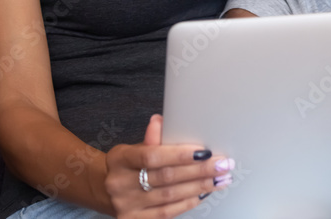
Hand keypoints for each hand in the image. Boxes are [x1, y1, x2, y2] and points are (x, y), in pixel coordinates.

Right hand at [102, 114, 233, 217]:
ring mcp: (125, 205)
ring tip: (220, 179)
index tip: (205, 151)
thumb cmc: (130, 165)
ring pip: (169, 197)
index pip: (152, 155)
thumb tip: (161, 121)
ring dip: (200, 187)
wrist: (107, 190)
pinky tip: (203, 194)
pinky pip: (166, 213)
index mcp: (120, 158)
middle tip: (223, 164)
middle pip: (166, 177)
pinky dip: (188, 203)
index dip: (180, 154)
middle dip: (199, 171)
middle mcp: (119, 183)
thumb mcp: (136, 148)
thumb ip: (152, 138)